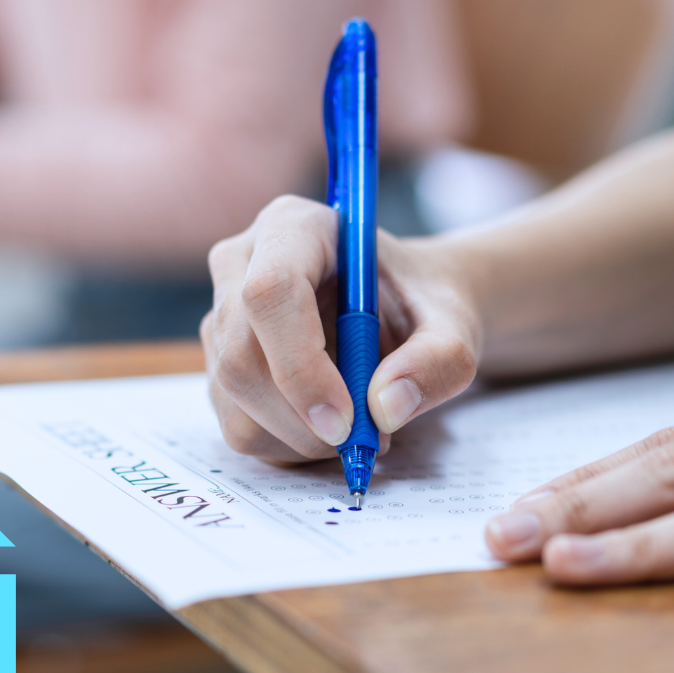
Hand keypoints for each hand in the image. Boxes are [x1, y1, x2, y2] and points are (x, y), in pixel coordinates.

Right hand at [202, 195, 481, 462]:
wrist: (405, 315)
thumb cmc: (423, 308)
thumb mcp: (453, 328)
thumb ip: (436, 361)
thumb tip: (386, 407)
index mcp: (295, 227)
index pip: (270, 292)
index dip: (300, 364)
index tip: (346, 419)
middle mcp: (242, 264)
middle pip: (241, 355)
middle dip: (303, 416)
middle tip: (368, 438)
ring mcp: (222, 316)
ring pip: (235, 397)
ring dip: (301, 436)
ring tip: (361, 426)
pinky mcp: (220, 365)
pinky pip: (238, 424)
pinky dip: (289, 445)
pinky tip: (329, 427)